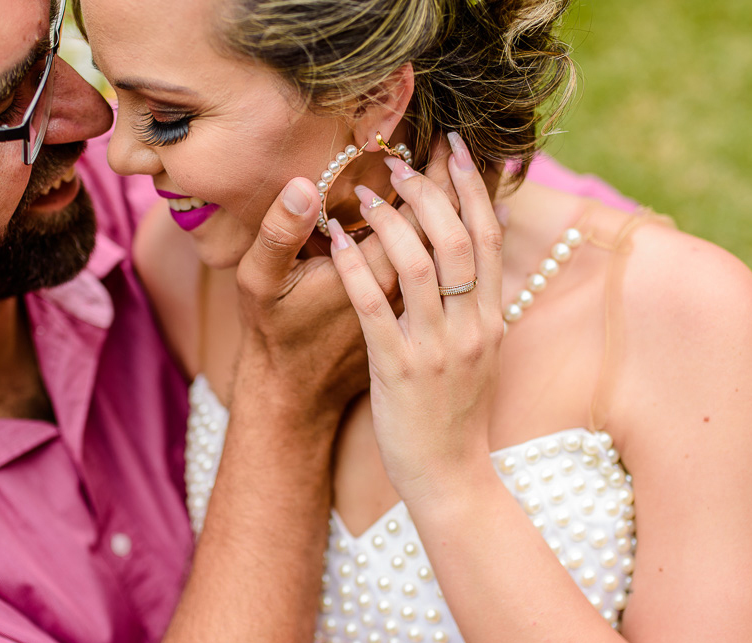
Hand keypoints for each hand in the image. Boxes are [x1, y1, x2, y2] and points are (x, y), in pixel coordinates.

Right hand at [233, 138, 459, 420]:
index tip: (434, 137)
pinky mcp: (425, 326)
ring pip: (463, 254)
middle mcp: (408, 300)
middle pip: (448, 231)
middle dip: (454, 183)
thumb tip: (305, 186)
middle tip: (455, 141)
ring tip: (469, 165)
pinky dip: (475, 244)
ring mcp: (422, 316)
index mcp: (373, 282)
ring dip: (469, 208)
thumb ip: (279, 233)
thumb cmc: (277, 336)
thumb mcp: (260, 284)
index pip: (416, 217)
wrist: (297, 396)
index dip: (428, 175)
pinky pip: (462, 277)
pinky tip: (491, 216)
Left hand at [326, 131, 503, 511]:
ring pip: (419, 266)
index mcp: (492, 318)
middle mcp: (472, 326)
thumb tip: (486, 250)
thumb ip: (482, 302)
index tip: (457, 147)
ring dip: (390, 221)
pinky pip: (375, 307)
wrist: (450, 476)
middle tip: (400, 160)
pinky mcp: (399, 369)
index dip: (474, 187)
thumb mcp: (482, 352)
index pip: (489, 237)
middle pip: (458, 240)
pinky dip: (354, 267)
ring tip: (361, 193)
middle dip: (429, 192)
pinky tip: (334, 241)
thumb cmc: (457, 413)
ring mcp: (437, 348)